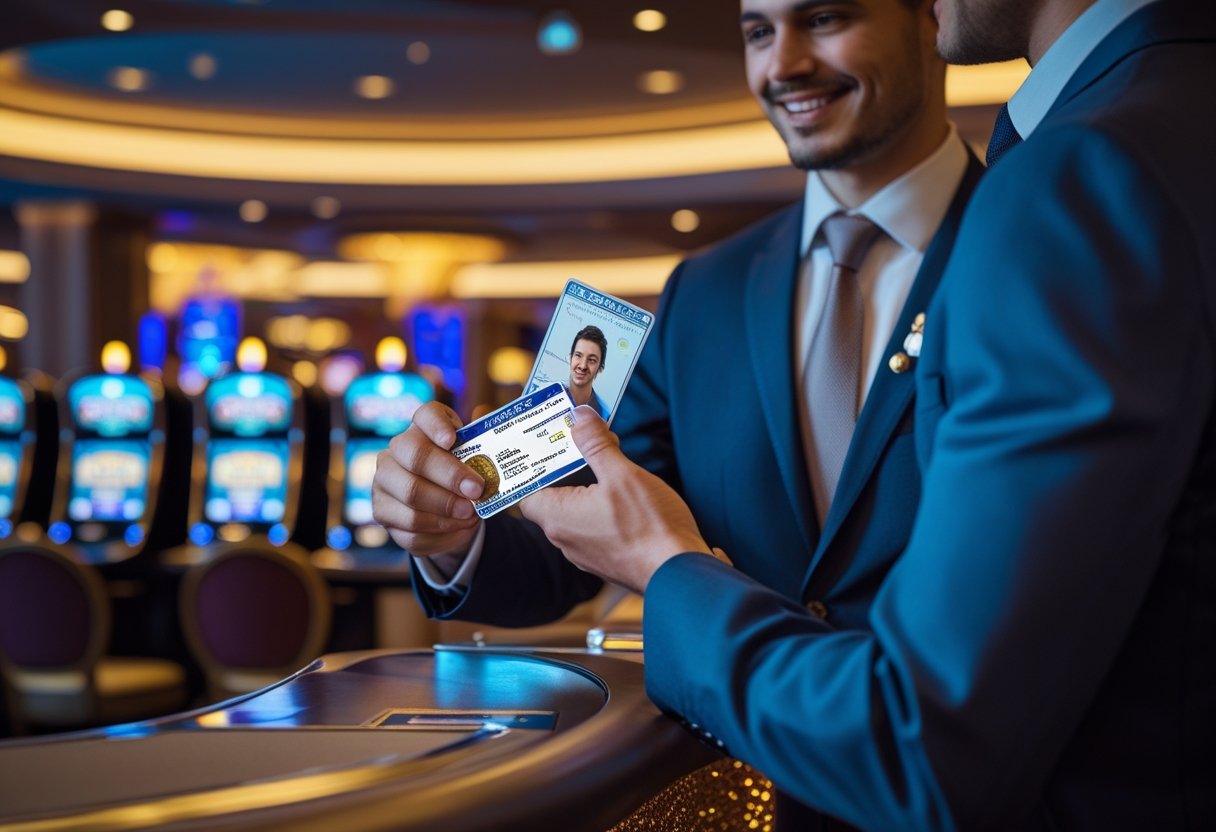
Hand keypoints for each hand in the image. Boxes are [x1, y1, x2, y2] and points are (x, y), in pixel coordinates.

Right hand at [372, 401, 483, 556]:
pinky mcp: (382, 511)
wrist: (448, 511)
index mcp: (423, 428)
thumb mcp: (476, 460)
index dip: (437, 425)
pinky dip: (439, 527)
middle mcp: (397, 449)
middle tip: (476, 490)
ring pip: (411, 494)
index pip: (425, 415)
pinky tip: (457, 526)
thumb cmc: (463, 477)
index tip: (452, 440)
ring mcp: (384, 480)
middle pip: (416, 456)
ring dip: (446, 506)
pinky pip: (410, 523)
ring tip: (470, 513)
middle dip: (450, 475)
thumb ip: (484, 449)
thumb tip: (491, 432)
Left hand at [520, 407, 710, 593]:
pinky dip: (603, 512)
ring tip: (611, 468)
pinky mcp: (607, 561)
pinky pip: (595, 530)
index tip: (552, 446)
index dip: (538, 467)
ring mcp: (586, 555)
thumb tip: (579, 417)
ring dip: (589, 493)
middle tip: (586, 447)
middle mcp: (565, 540)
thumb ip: (596, 444)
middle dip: (569, 473)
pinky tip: (627, 500)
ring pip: (576, 515)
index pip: (528, 490)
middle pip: (554, 499)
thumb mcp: (622, 474)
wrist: (680, 572)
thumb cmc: (649, 527)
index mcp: (558, 517)